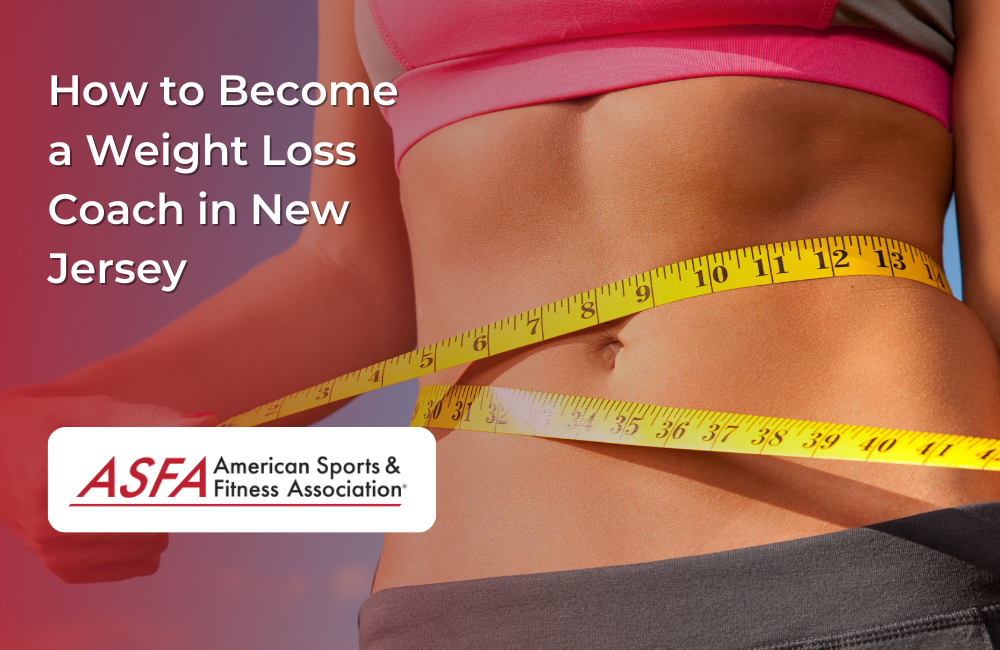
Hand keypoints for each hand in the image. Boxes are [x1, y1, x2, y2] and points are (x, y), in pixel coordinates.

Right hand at [0, 388, 215, 582]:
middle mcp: (55, 525)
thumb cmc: (50, 424)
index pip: (155, 495)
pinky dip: (143, 541)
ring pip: (155, 545)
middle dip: (168, 496)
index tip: (202, 465)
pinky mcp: (64, 569)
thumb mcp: (97, 411)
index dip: (186, 480)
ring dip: (157, 519)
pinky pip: (139, 564)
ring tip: (133, 490)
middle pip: (159, 521)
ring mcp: (57, 553)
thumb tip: (208, 423)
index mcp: (62, 482)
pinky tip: (123, 513)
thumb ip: (155, 419)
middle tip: (158, 473)